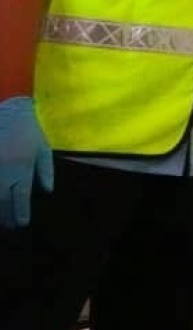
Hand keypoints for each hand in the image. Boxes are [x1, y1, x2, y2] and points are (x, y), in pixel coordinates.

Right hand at [0, 96, 53, 228]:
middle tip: (10, 226)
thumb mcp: (42, 147)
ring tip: (2, 219)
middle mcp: (3, 170)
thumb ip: (45, 170)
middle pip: (3, 201)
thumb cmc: (26, 128)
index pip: (21, 197)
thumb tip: (47, 191)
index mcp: (22, 166)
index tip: (22, 223)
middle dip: (6, 216)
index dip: (20, 213)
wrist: (6, 107)